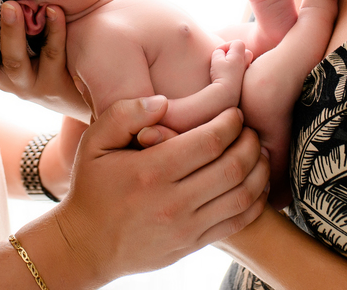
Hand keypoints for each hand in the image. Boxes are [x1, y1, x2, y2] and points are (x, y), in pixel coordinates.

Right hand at [0, 1, 88, 118]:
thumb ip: (22, 21)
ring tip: (13, 5)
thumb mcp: (35, 49)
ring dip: (11, 32)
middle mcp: (12, 81)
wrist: (102, 99)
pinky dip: (54, 31)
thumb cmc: (62, 62)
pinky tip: (56, 10)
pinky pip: (54, 56)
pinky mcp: (59, 85)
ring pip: (16, 61)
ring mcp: (35, 85)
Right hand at [51, 96, 269, 283]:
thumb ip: (124, 114)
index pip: (209, 141)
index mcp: (151, 172)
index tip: (235, 112)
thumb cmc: (91, 188)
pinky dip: (256, 201)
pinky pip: (237, 222)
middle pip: (233, 166)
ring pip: (242, 195)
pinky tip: (256, 183)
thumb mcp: (94, 143)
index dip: (231, 123)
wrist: (87, 245)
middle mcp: (173, 201)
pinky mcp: (193, 244)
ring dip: (259, 170)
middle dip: (251, 142)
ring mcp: (186, 227)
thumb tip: (162, 102)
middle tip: (251, 129)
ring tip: (259, 152)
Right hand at [210, 40, 250, 94]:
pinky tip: (229, 79)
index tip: (219, 53)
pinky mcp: (245, 82)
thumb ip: (219, 51)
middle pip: (245, 51)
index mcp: (240, 55)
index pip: (237, 42)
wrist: (227, 96)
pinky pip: (243, 73)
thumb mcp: (215, 59)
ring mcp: (247, 73)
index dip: (226, 45)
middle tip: (224, 61)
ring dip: (236, 63)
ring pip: (245, 62)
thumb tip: (222, 53)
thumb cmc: (220, 76)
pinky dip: (237, 73)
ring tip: (226, 70)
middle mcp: (246, 62)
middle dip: (234, 53)